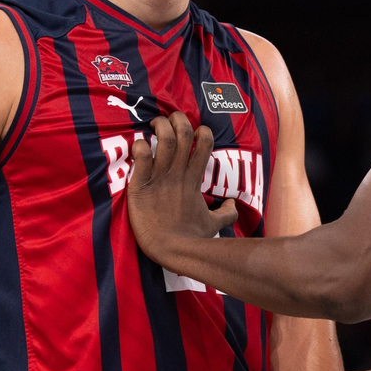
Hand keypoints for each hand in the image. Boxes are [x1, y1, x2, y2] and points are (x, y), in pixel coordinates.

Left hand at [127, 111, 237, 260]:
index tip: (192, 134)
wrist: (171, 251)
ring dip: (159, 126)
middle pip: (183, 132)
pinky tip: (138, 147)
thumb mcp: (214, 225)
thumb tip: (233, 205)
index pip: (204, 142)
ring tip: (153, 125)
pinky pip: (140, 157)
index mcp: (194, 179)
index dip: (201, 131)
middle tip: (168, 120)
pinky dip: (139, 146)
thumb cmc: (192, 239)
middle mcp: (178, 173)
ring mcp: (160, 178)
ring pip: (163, 138)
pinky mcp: (140, 186)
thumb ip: (227, 213)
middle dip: (177, 119)